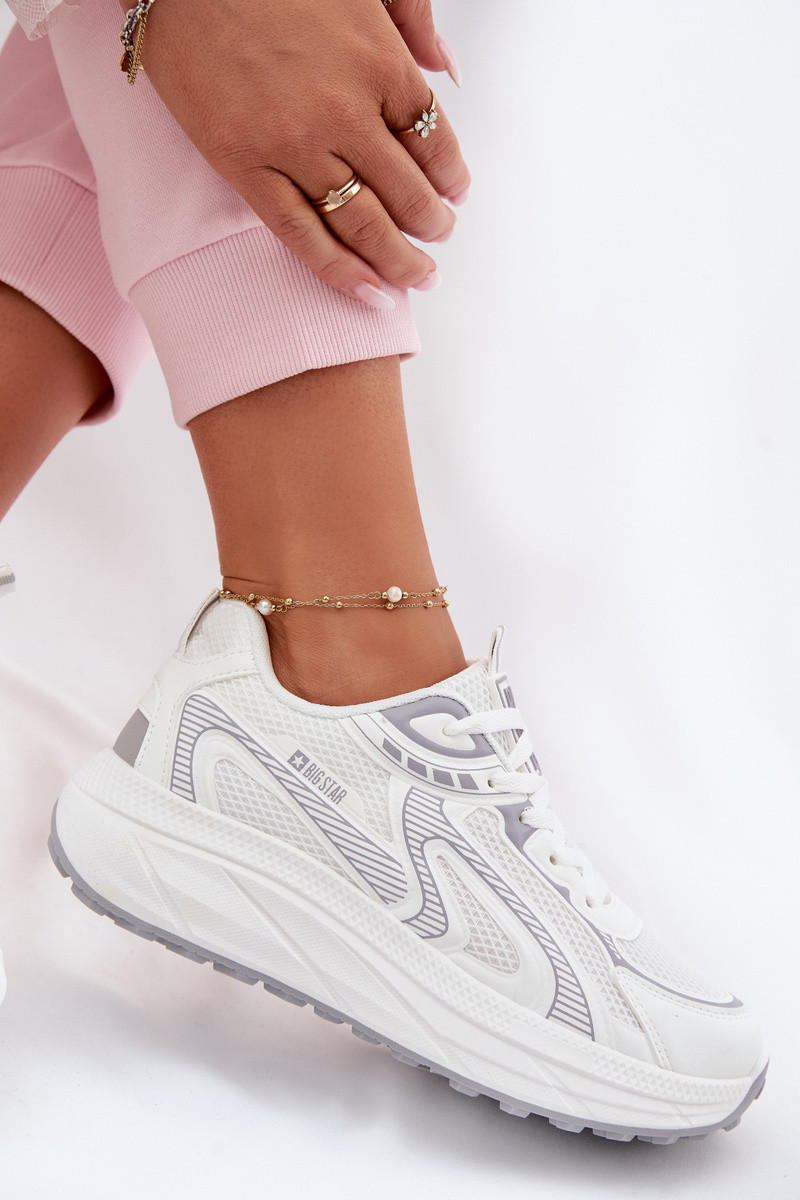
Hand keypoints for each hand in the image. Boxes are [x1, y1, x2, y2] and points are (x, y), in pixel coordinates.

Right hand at [136, 0, 470, 306]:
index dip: (451, 176)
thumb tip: (448, 69)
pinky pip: (301, 234)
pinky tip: (368, 294)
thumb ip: (411, 17)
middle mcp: (344, 112)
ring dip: (399, 260)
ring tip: (417, 276)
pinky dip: (340, 271)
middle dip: (432, 226)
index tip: (455, 193)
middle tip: (439, 239)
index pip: (435, 141)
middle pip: (407, 192)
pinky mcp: (244, 167)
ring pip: (362, 224)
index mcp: (379, 62)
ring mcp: (293, 145)